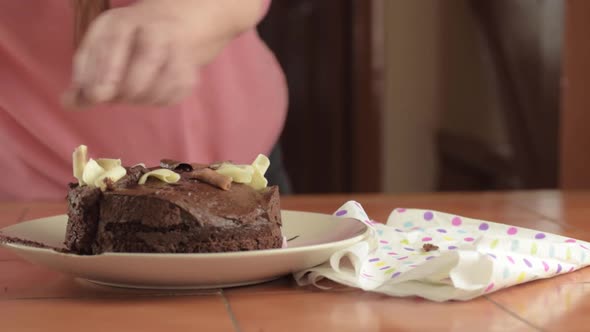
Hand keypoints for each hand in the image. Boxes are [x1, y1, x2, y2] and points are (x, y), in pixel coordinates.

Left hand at [63, 0, 262, 107]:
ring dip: (143, 98)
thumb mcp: (99, 48)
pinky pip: (176, 92)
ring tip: (129, 97)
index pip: (116, 40)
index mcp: (125, 20)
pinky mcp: (190, 70)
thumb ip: (84, 76)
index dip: (106, 70)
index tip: (96, 96)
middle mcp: (156, 29)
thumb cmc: (125, 42)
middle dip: (127, 88)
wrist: (170, 28)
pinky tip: (148, 97)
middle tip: (112, 100)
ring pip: (166, 78)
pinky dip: (159, 101)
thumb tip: (69, 103)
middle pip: (148, 57)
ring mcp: (178, 49)